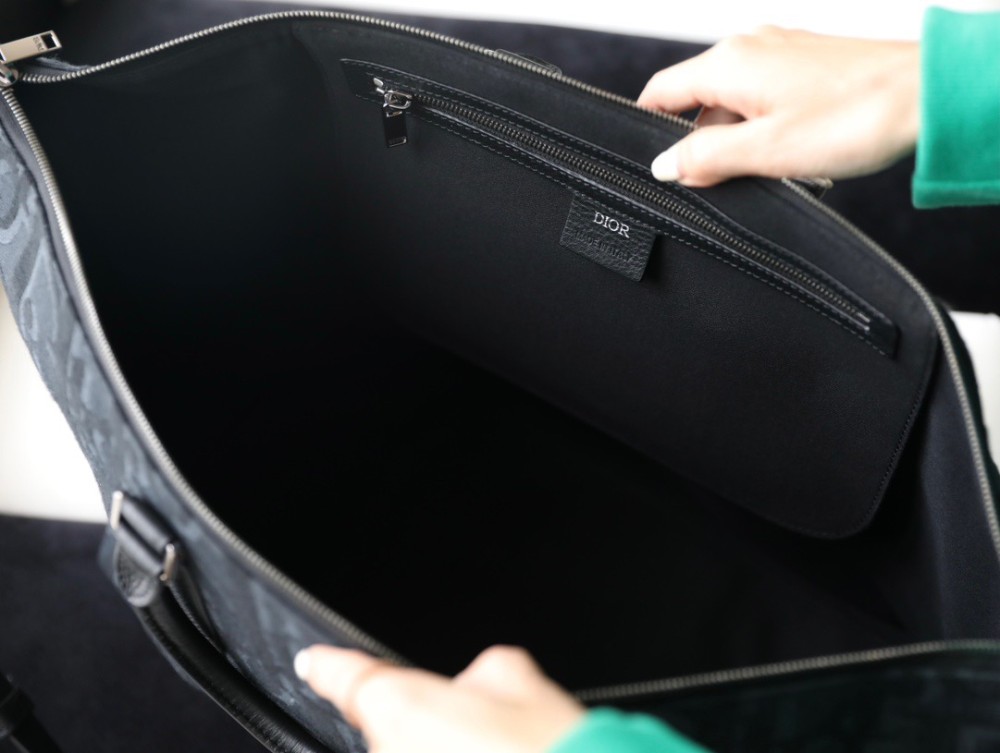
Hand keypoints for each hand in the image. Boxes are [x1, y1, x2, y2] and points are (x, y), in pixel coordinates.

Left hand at [294, 644, 585, 752]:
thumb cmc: (550, 747)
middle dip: (425, 731)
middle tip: (482, 739)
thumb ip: (482, 673)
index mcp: (401, 706)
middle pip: (390, 732)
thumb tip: (473, 684)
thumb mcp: (521, 682)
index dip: (327, 667)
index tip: (312, 663)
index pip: (346, 678)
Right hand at [638, 26, 919, 186]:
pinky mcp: (806, 63)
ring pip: (733, 101)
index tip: (648, 163)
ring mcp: (780, 52)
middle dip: (700, 144)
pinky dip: (764, 127)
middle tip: (720, 183)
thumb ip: (705, 159)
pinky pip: (764, 97)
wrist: (927, 96)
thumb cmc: (857, 116)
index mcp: (728, 63)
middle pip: (697, 101)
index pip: (660, 93)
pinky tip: (790, 154)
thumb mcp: (765, 151)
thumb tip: (665, 166)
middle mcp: (750, 48)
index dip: (647, 130)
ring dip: (738, 140)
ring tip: (770, 171)